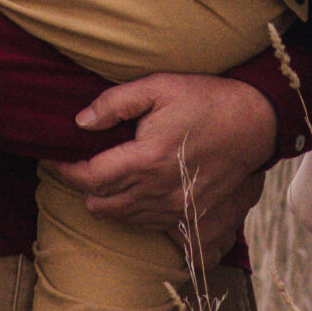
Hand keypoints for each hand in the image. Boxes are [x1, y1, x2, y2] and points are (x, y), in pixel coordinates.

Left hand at [46, 73, 275, 259]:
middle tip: (85, 163)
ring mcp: (174, 207)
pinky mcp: (189, 215)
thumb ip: (116, 103)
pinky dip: (134, 210)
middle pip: (100, 204)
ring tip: (110, 173)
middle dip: (84, 185)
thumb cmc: (207, 99)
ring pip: (122, 217)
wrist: (255, 123)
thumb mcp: (160, 86)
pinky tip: (138, 187)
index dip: (65, 170)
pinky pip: (148, 224)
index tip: (56, 158)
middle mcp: (158, 190)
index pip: (89, 178)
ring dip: (109, 199)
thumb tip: (81, 121)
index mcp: (146, 159)